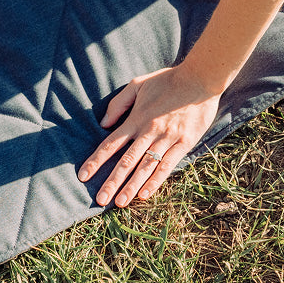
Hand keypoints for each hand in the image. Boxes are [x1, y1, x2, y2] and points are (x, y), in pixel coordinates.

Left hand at [78, 66, 220, 207]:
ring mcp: (167, 138)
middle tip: (101, 200)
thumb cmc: (167, 80)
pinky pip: (167, 165)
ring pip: (145, 167)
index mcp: (136, 118)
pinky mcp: (184, 143)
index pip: (111, 143)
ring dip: (132, 186)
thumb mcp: (138, 83)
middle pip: (126, 161)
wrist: (200, 79)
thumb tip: (103, 124)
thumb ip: (119, 103)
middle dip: (112, 182)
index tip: (84, 176)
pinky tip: (145, 194)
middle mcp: (149, 131)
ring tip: (120, 203)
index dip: (96, 161)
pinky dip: (155, 181)